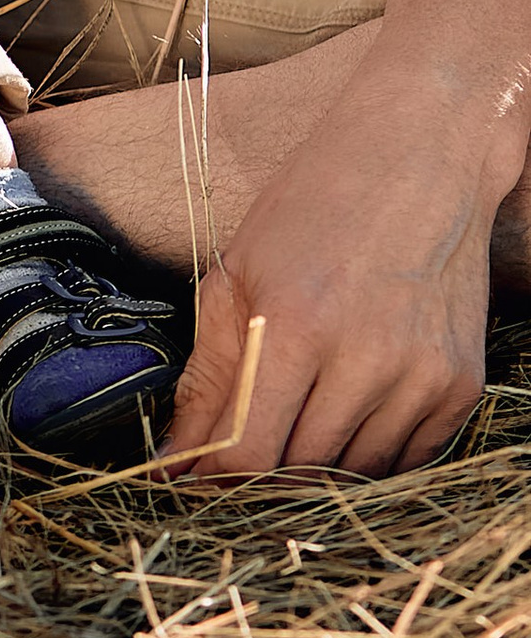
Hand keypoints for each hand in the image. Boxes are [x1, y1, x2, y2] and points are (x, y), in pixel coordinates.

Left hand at [158, 65, 491, 475]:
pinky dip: (369, 454)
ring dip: (314, 467)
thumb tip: (177, 460)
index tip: (192, 481)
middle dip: (258, 476)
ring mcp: (422, 376)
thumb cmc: (312, 207)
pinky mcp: (460, 384)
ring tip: (293, 421)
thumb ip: (208, 377)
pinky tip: (346, 413)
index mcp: (296, 327)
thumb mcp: (236, 275)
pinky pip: (406, 458)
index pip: (249, 454)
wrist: (419, 156)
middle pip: (301, 472)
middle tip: (236, 453)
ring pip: (355, 473)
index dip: (213, 480)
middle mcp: (367, 359)